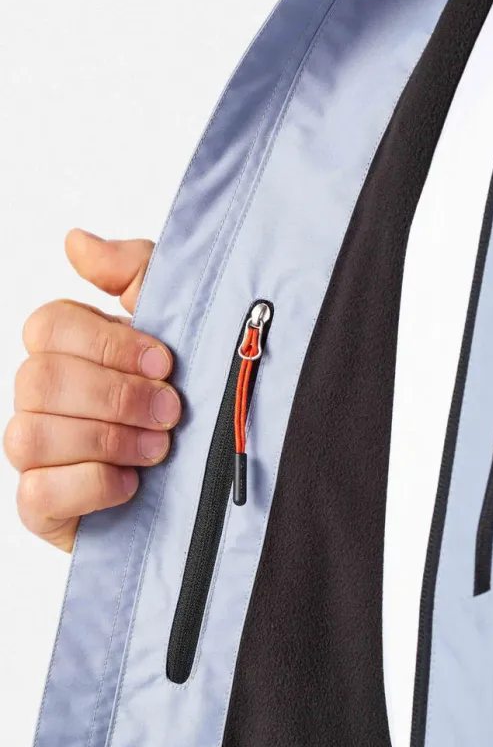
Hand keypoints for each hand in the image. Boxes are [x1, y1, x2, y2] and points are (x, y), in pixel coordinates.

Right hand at [3, 230, 181, 551]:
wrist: (206, 475)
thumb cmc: (187, 392)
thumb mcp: (177, 321)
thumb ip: (133, 273)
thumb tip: (75, 242)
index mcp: (67, 349)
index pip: (48, 326)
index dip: (107, 344)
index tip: (166, 362)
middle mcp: (41, 398)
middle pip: (40, 380)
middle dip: (117, 397)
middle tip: (172, 412)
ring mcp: (36, 452)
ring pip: (32, 435)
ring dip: (107, 440)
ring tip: (160, 448)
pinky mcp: (41, 505)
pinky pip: (37, 492)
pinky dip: (92, 485)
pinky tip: (131, 483)